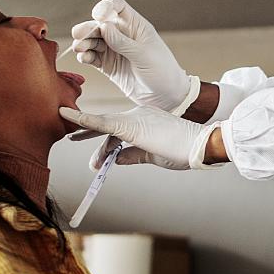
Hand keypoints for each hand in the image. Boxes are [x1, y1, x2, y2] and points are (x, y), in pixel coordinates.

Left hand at [59, 106, 226, 169]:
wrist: (202, 144)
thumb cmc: (185, 151)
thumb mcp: (154, 156)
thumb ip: (134, 156)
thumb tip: (116, 159)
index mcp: (146, 121)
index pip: (119, 131)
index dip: (105, 142)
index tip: (92, 147)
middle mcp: (139, 115)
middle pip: (109, 127)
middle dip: (89, 134)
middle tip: (71, 137)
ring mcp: (136, 117)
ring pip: (104, 125)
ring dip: (86, 133)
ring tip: (70, 137)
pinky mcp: (133, 125)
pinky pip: (103, 122)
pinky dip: (85, 119)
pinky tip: (70, 116)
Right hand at [71, 0, 198, 113]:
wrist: (166, 97)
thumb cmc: (162, 71)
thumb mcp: (144, 55)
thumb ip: (123, 42)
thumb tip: (104, 26)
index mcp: (135, 26)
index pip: (117, 7)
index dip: (106, 7)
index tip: (98, 15)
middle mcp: (123, 35)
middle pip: (100, 24)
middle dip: (88, 28)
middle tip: (79, 35)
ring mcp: (114, 50)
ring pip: (93, 40)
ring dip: (84, 42)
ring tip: (80, 49)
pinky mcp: (108, 65)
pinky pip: (92, 57)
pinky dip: (85, 56)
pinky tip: (84, 58)